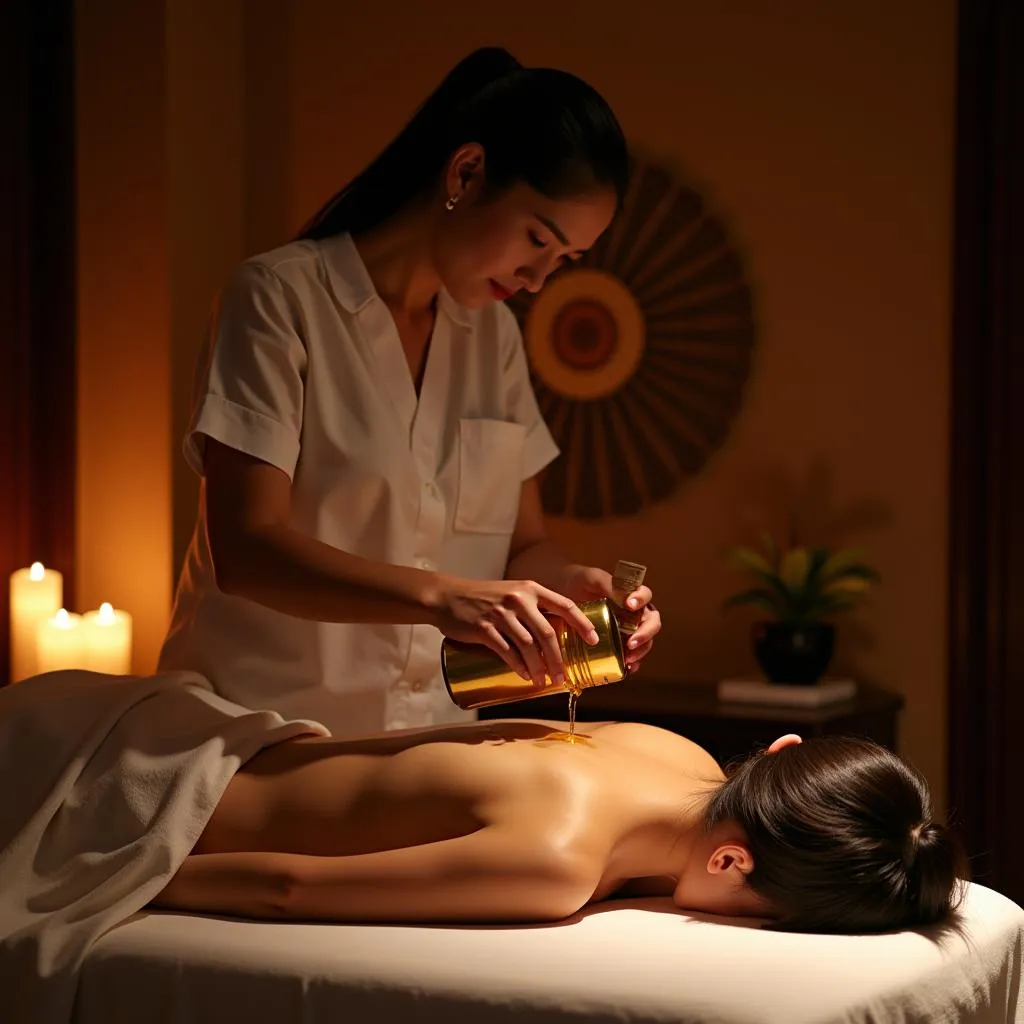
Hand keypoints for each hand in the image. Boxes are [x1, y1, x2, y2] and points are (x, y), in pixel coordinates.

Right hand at [432, 576, 598, 686]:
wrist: (447, 596)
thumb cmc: (484, 597)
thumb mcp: (512, 593)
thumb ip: (532, 609)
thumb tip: (554, 636)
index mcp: (530, 589)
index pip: (564, 605)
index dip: (582, 623)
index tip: (593, 640)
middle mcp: (518, 599)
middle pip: (547, 633)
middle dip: (558, 659)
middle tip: (563, 677)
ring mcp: (501, 614)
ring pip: (528, 646)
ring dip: (539, 667)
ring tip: (544, 681)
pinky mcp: (484, 629)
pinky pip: (506, 651)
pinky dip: (518, 666)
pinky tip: (525, 676)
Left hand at [562, 565, 661, 673]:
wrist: (563, 595)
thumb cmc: (580, 583)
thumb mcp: (593, 579)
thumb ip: (609, 584)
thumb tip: (626, 597)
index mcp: (632, 594)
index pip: (645, 596)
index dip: (641, 600)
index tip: (629, 605)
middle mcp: (635, 613)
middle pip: (652, 623)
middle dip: (645, 633)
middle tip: (631, 642)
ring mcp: (628, 630)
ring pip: (645, 642)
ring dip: (640, 651)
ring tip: (628, 659)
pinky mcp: (619, 644)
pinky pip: (632, 655)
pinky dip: (632, 663)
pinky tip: (626, 668)